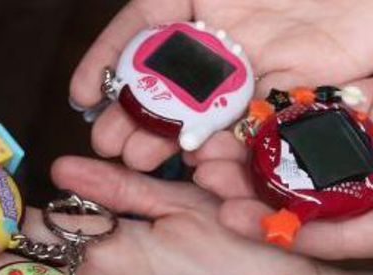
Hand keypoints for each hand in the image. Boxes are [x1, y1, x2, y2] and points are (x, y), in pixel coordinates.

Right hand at [69, 0, 372, 171]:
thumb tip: (140, 23)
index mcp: (198, 0)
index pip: (139, 33)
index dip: (105, 63)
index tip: (80, 96)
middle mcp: (221, 39)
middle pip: (164, 83)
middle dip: (130, 113)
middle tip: (106, 142)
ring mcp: (254, 70)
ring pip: (199, 111)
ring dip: (164, 136)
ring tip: (136, 158)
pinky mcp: (292, 94)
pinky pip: (250, 125)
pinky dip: (220, 145)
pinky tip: (191, 160)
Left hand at [192, 55, 372, 258]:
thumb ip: (366, 236)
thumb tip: (299, 243)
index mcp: (368, 220)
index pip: (305, 230)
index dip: (264, 226)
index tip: (229, 216)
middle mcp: (348, 188)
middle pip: (281, 193)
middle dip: (240, 188)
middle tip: (209, 179)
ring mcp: (342, 148)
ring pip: (279, 155)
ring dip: (241, 155)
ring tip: (209, 152)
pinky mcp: (341, 109)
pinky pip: (293, 115)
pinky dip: (260, 119)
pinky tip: (230, 121)